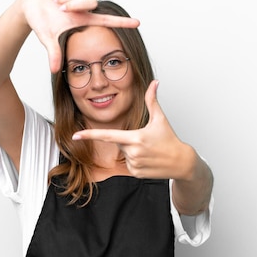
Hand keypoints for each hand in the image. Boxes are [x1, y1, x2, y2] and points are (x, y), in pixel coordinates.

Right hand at [20, 0, 139, 72]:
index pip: (106, 21)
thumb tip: (54, 70)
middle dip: (76, 4)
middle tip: (62, 10)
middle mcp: (80, 7)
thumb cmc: (42, 24)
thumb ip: (54, 53)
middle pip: (91, 1)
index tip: (137, 23)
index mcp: (81, 20)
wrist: (28, 7)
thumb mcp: (48, 39)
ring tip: (54, 3)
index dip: (121, 23)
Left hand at [72, 80, 197, 180]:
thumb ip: (152, 100)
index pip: (107, 136)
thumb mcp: (160, 119)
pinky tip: (149, 160)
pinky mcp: (136, 174)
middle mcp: (133, 153)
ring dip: (133, 152)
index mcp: (135, 138)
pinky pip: (129, 166)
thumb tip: (154, 82)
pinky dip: (137, 162)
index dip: (89, 135)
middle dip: (129, 141)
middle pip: (119, 144)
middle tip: (146, 142)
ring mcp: (134, 165)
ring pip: (124, 155)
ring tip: (149, 152)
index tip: (75, 136)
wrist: (181, 162)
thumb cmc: (170, 139)